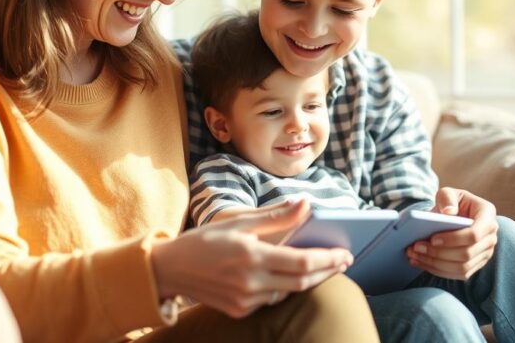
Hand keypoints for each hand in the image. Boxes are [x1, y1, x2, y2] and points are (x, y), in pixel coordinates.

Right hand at [151, 199, 352, 318]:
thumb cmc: (203, 241)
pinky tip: (287, 277)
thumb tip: (306, 204)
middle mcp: (250, 282)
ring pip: (288, 293)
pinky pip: (270, 300)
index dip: (328, 259)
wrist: (169, 270)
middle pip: (302, 282)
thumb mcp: (238, 222)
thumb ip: (275, 216)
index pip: (301, 262)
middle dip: (327, 271)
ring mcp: (244, 300)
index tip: (345, 253)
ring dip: (306, 280)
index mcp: (251, 256)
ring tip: (321, 266)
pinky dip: (282, 288)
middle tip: (343, 261)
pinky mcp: (239, 311)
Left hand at [405, 187, 498, 279]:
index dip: (454, 239)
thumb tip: (449, 212)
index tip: (433, 239)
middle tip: (416, 247)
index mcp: (487, 216)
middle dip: (439, 253)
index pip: (474, 234)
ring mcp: (485, 253)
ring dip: (435, 264)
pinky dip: (438, 270)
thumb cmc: (452, 202)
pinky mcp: (475, 265)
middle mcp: (490, 237)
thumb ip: (447, 198)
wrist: (455, 215)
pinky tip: (420, 262)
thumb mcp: (448, 193)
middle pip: (467, 254)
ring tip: (414, 255)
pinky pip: (458, 274)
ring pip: (462, 267)